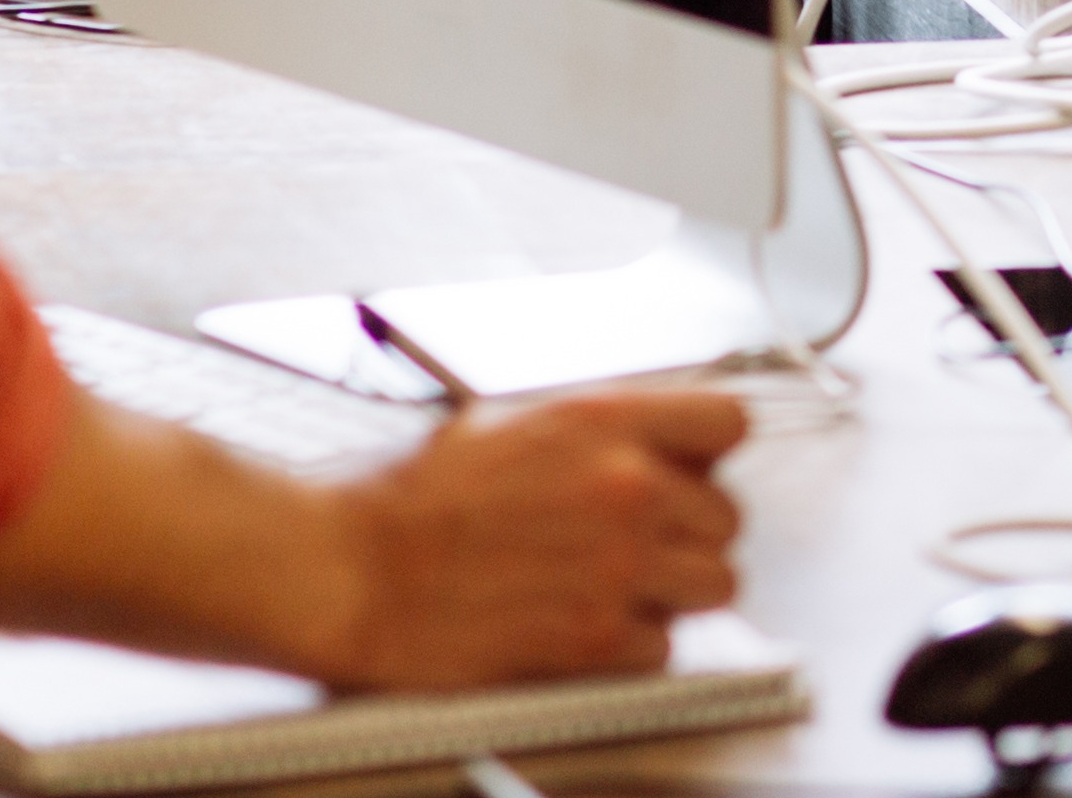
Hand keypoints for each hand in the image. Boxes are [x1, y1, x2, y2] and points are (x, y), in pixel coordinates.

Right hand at [306, 389, 750, 687]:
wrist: (343, 571)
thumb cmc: (401, 502)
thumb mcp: (506, 426)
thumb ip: (592, 437)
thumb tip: (642, 448)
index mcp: (603, 423)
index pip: (728, 423)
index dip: (708, 454)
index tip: (689, 472)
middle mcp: (627, 488)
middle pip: (726, 516)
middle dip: (684, 534)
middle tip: (632, 546)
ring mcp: (619, 565)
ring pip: (714, 584)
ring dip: (671, 593)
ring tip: (612, 590)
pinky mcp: (596, 637)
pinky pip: (663, 648)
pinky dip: (629, 648)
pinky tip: (579, 630)